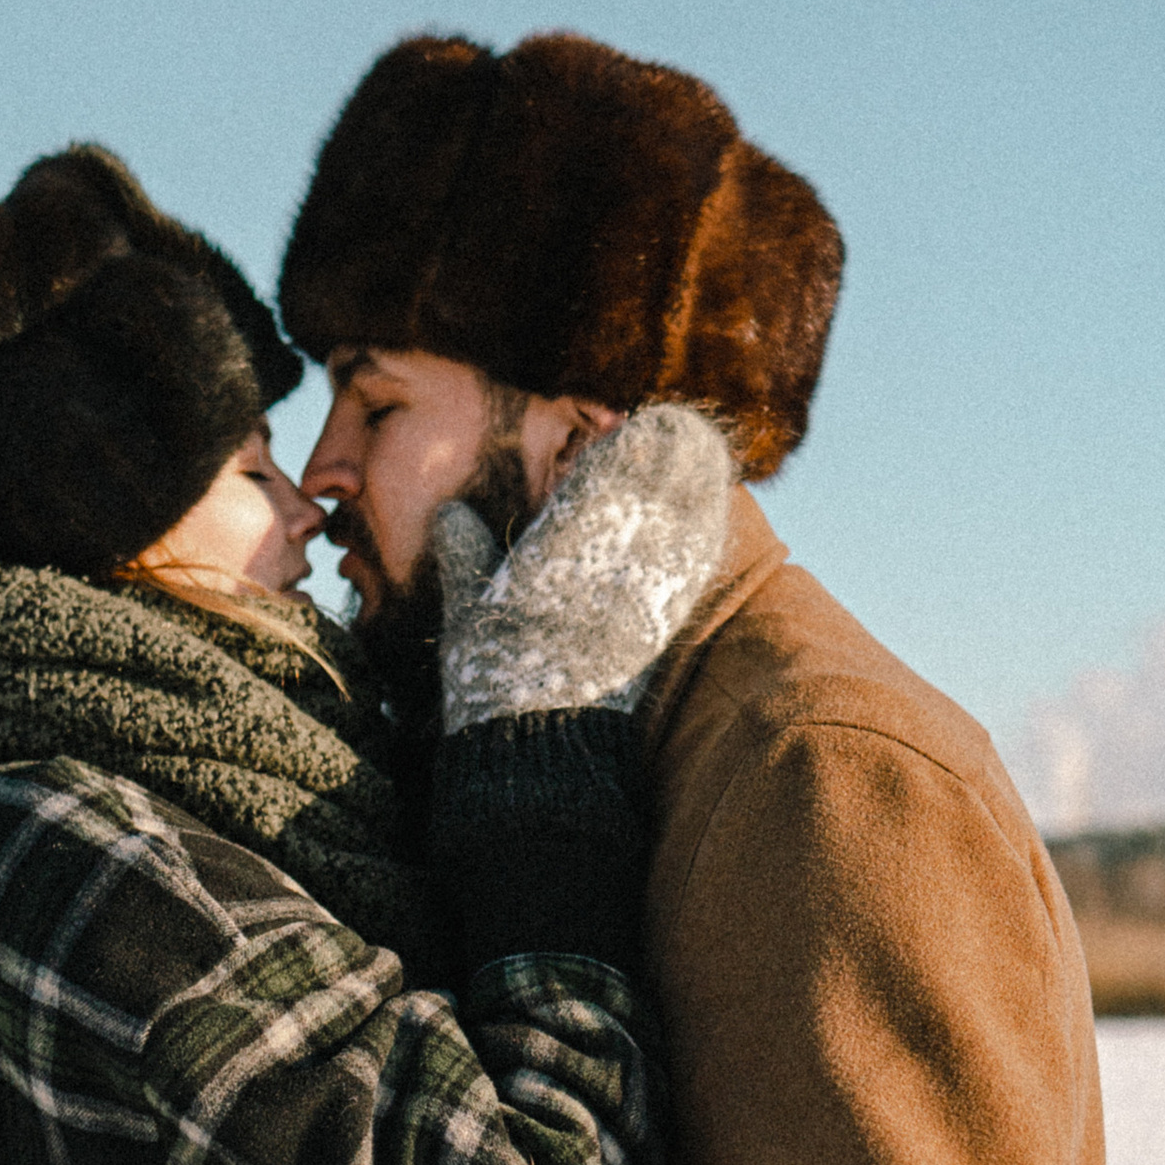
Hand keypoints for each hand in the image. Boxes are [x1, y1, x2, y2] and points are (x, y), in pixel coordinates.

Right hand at [432, 404, 737, 729]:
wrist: (537, 745)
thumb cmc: (491, 675)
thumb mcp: (467, 608)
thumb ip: (464, 553)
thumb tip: (451, 512)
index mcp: (558, 550)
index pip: (600, 482)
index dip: (624, 448)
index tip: (638, 419)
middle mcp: (606, 566)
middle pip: (647, 496)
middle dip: (667, 456)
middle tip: (681, 422)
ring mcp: (639, 598)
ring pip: (677, 528)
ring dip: (694, 488)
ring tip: (706, 453)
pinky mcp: (658, 632)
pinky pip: (689, 575)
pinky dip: (702, 540)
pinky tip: (714, 519)